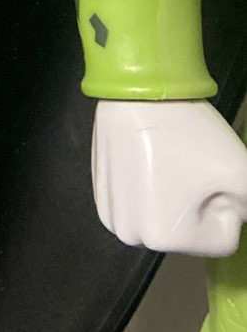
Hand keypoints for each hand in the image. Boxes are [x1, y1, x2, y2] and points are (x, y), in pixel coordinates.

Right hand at [92, 99, 246, 255]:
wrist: (137, 92)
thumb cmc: (186, 133)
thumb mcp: (241, 173)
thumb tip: (243, 216)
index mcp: (163, 237)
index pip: (222, 239)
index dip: (225, 206)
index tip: (210, 176)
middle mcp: (130, 234)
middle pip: (189, 233)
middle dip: (197, 206)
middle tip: (190, 169)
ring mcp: (110, 214)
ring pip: (163, 221)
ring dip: (171, 200)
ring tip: (168, 164)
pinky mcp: (99, 195)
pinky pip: (138, 208)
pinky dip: (146, 191)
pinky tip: (146, 163)